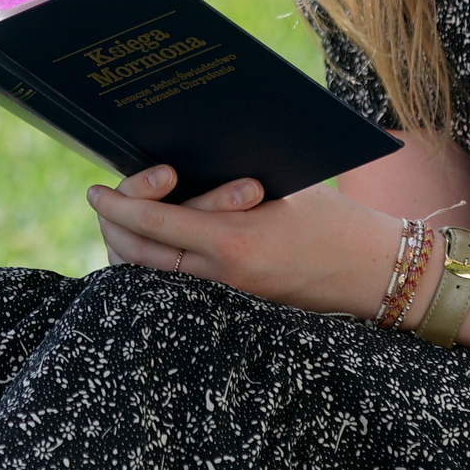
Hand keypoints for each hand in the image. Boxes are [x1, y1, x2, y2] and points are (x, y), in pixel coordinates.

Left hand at [87, 165, 405, 319]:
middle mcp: (222, 276)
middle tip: (104, 201)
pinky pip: (176, 286)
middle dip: (114, 226)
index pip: (154, 222)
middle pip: (139, 256)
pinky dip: (155, 265)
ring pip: (151, 277)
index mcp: (234, 241)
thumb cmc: (335, 220)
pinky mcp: (232, 306)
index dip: (118, 206)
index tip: (95, 192)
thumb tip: (178, 163)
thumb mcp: (285, 189)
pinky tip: (149, 243)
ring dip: (129, 247)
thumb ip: (230, 184)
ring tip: (121, 219)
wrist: (375, 273)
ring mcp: (225, 296)